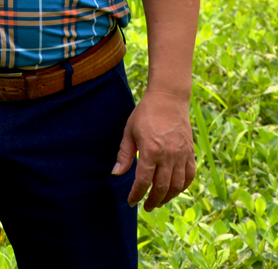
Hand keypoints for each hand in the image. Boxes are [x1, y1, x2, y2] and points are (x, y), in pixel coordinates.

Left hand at [112, 88, 196, 210]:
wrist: (168, 100)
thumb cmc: (145, 114)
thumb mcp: (129, 132)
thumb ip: (124, 155)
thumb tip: (116, 174)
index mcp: (151, 151)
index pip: (144, 181)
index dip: (136, 194)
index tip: (131, 202)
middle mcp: (169, 156)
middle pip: (162, 187)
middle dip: (153, 200)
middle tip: (146, 207)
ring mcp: (182, 155)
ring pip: (177, 185)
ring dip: (168, 197)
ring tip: (159, 201)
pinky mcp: (190, 152)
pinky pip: (189, 176)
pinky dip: (183, 186)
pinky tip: (174, 190)